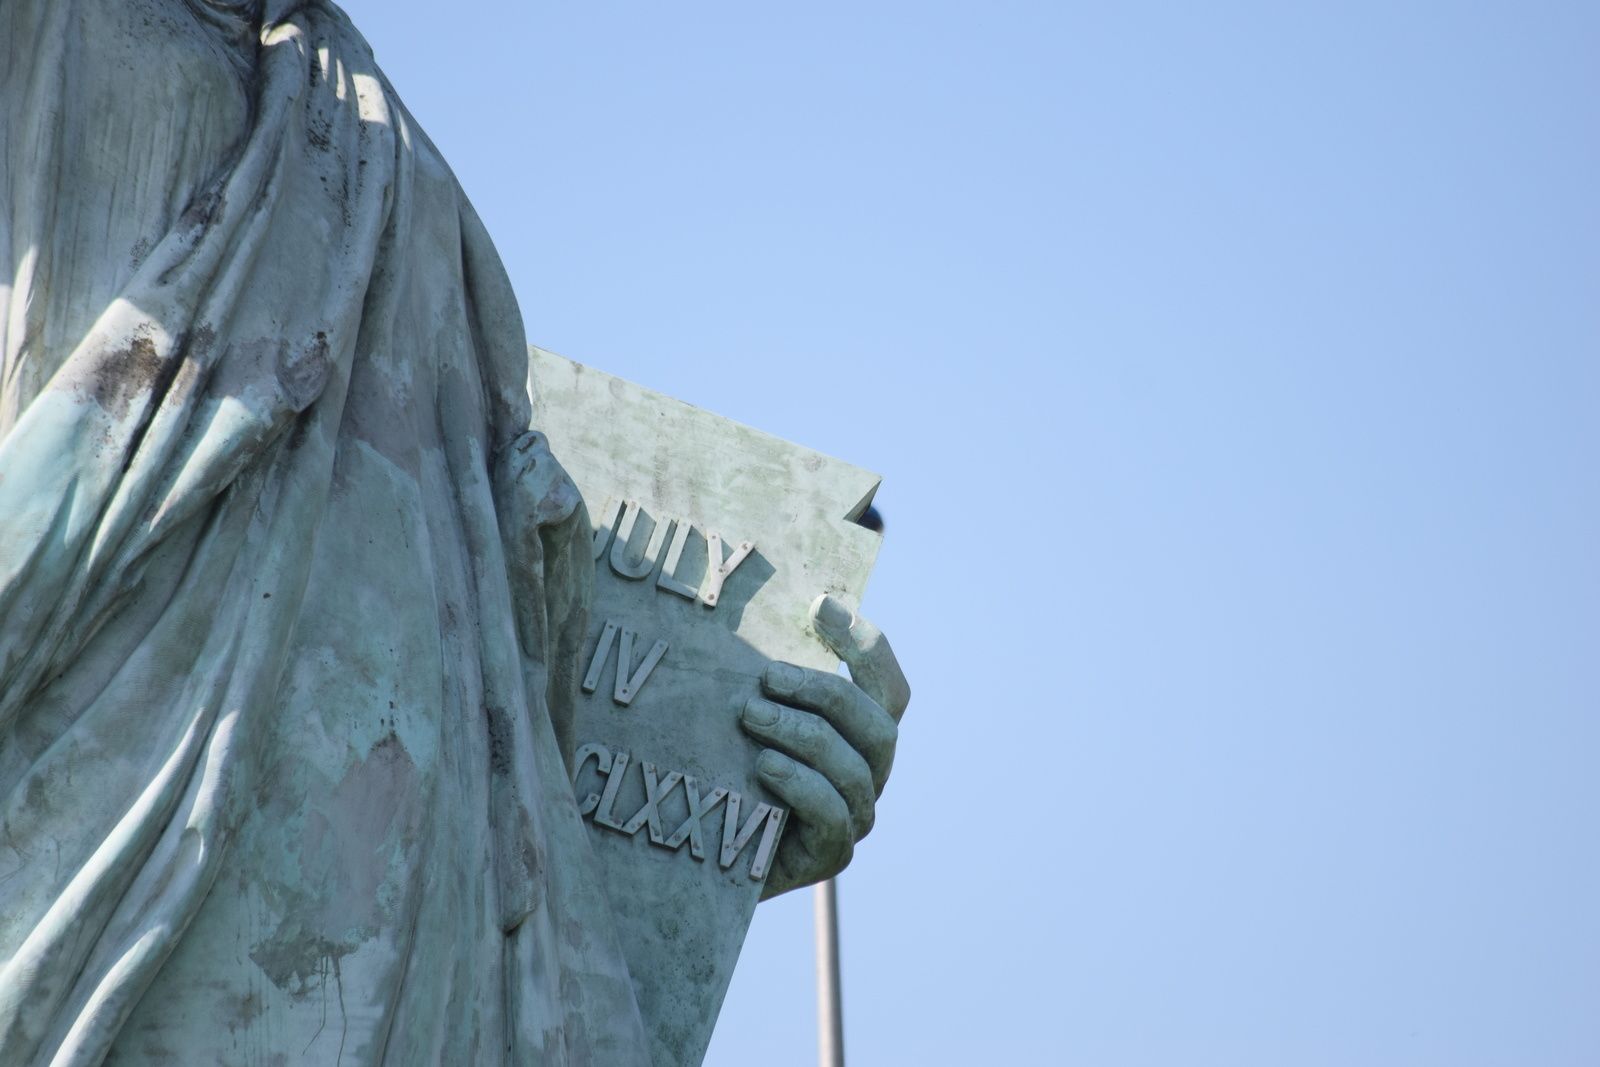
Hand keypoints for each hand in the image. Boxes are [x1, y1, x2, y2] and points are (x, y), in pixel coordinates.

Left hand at [739, 594, 910, 898]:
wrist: (693, 850)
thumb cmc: (718, 767)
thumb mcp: (740, 713)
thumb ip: (763, 673)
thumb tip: (760, 607)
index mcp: (858, 735)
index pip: (886, 686)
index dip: (866, 644)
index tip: (820, 607)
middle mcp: (867, 774)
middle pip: (878, 724)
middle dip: (825, 692)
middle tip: (767, 675)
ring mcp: (854, 818)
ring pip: (854, 768)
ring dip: (803, 733)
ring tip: (750, 715)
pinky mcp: (829, 856)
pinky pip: (834, 816)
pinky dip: (802, 785)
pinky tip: (764, 766)